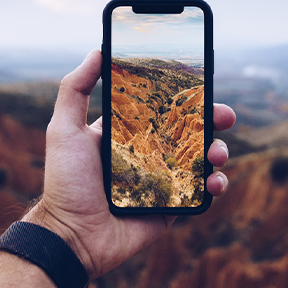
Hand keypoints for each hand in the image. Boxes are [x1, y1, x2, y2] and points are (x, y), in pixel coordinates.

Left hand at [22, 49, 235, 279]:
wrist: (72, 237)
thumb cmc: (64, 182)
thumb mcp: (63, 129)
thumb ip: (75, 89)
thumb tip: (98, 50)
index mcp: (126, 133)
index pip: (161, 107)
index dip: (184, 96)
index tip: (203, 84)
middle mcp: (147, 153)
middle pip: (190, 130)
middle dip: (213, 120)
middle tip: (224, 116)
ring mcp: (162, 180)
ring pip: (202, 159)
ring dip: (219, 151)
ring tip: (217, 154)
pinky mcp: (172, 207)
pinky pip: (202, 193)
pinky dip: (216, 185)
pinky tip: (215, 182)